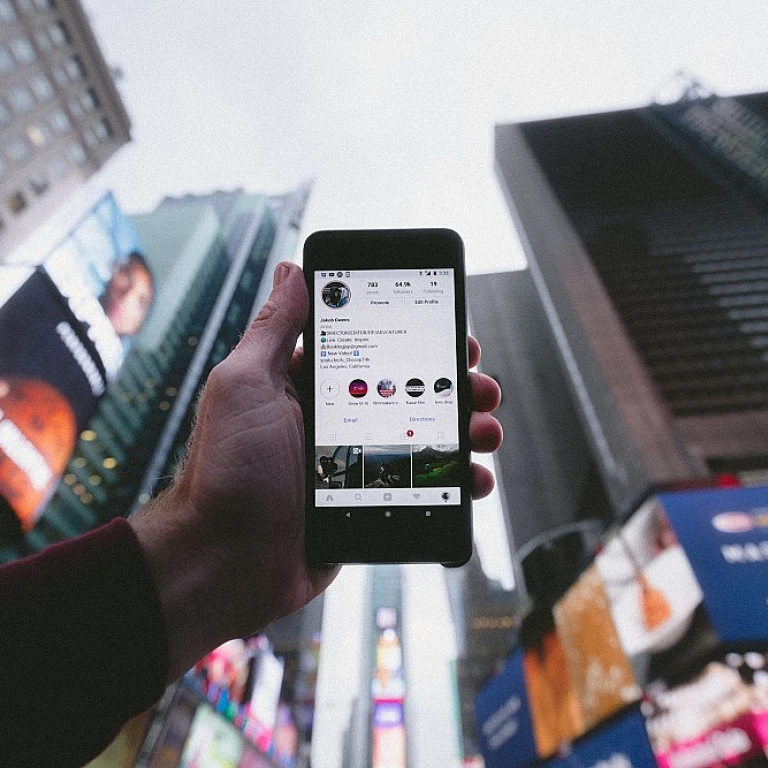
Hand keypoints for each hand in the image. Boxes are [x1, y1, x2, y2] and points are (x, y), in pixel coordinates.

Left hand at [131, 261, 501, 679]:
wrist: (224, 563)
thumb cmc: (226, 471)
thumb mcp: (245, 385)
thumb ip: (274, 329)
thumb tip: (293, 270)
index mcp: (310, 386)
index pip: (377, 350)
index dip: (420, 339)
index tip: (453, 334)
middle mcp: (338, 421)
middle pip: (412, 392)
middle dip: (455, 385)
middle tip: (481, 386)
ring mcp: (358, 464)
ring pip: (426, 438)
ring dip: (465, 430)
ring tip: (485, 431)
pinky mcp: (371, 504)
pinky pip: (424, 487)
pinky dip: (454, 483)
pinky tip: (474, 479)